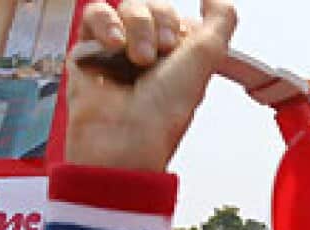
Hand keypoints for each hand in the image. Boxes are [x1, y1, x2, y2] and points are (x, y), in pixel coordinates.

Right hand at [65, 0, 237, 170]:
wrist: (126, 136)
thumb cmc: (164, 109)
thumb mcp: (209, 55)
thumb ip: (221, 19)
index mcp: (176, 57)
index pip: (176, 16)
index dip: (177, 25)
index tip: (177, 47)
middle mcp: (148, 52)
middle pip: (153, 5)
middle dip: (160, 23)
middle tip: (158, 55)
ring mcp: (118, 50)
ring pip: (127, 7)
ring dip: (137, 27)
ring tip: (137, 58)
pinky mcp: (87, 50)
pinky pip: (94, 13)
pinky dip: (105, 23)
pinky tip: (113, 44)